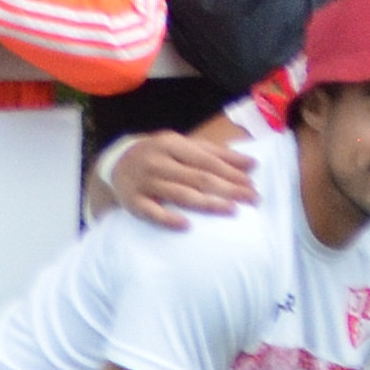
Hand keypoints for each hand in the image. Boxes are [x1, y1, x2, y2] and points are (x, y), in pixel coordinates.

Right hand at [109, 127, 263, 226]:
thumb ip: (217, 153)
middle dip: (229, 189)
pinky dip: (168, 219)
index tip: (252, 184)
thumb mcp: (184, 146)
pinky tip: (187, 225)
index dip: (231, 173)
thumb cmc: (161, 155)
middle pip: (198, 178)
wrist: (116, 162)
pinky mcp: (132, 202)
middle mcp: (156, 162)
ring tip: (232, 210)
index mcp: (171, 144)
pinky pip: (152, 212)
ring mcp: (144, 182)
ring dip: (209, 204)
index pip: (207, 161)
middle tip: (253, 199)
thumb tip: (251, 164)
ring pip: (181, 195)